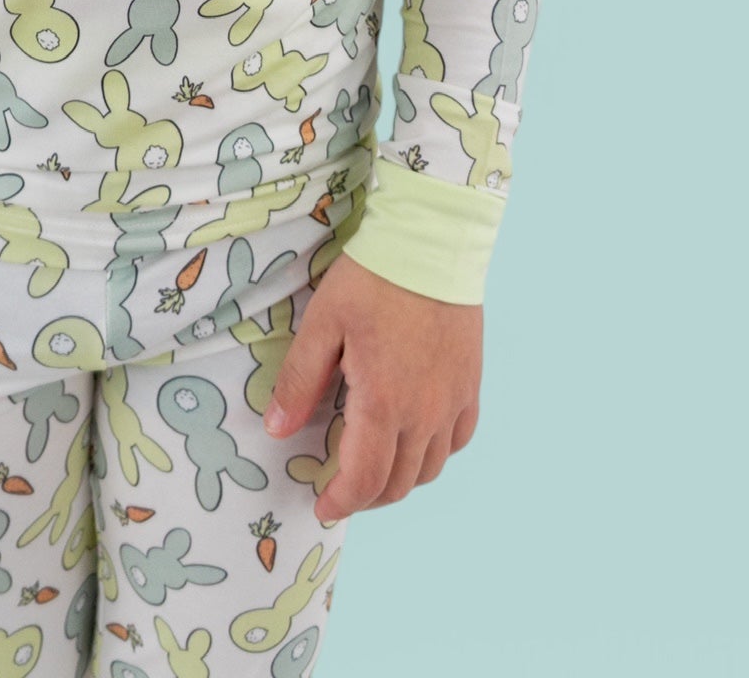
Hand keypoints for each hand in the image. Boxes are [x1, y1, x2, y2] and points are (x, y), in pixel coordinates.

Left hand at [264, 249, 481, 521]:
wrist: (432, 243)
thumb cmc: (372, 279)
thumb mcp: (322, 324)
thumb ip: (299, 380)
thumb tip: (277, 429)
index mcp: (382, 404)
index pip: (363, 481)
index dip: (341, 503)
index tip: (323, 506)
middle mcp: (423, 414)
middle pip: (398, 484)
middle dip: (366, 497)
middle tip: (341, 489)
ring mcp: (452, 401)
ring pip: (430, 469)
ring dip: (400, 481)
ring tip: (374, 469)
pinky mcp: (470, 384)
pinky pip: (457, 440)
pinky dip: (434, 454)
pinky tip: (416, 440)